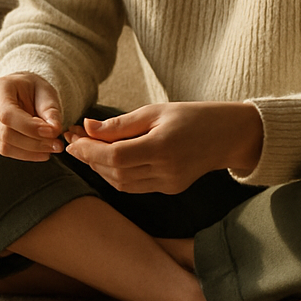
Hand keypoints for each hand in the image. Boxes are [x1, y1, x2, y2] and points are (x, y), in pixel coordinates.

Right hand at [0, 73, 63, 160]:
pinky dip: (27, 155)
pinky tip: (42, 152)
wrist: (24, 91)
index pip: (7, 113)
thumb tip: (54, 130)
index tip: (51, 132)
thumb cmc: (33, 89)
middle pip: (5, 133)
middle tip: (56, 144)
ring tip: (52, 148)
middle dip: (34, 142)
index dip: (29, 127)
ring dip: (32, 151)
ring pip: (5, 145)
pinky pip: (7, 151)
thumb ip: (51, 110)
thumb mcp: (46, 92)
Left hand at [63, 101, 263, 193]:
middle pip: (115, 173)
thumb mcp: (155, 111)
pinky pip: (135, 186)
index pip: (114, 157)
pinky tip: (110, 160)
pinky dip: (117, 175)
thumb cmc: (191, 116)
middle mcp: (166, 171)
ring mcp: (169, 184)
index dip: (89, 150)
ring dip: (100, 168)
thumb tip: (87, 128)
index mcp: (162, 147)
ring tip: (89, 149)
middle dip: (90, 158)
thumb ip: (120, 124)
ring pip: (122, 184)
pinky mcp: (170, 189)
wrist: (227, 135)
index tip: (72, 138)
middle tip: (75, 141)